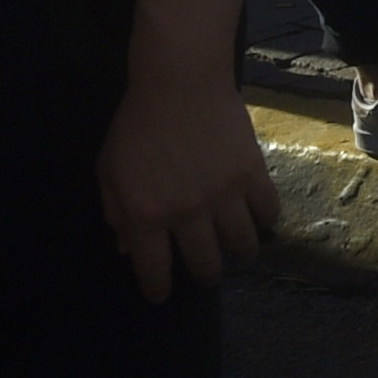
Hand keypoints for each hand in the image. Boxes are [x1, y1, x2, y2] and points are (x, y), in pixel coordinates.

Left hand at [97, 63, 282, 299]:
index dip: (157, 289)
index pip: (154, 270)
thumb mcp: (109, 171)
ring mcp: (223, 195)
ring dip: (241, 254)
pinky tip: (260, 220)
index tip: (161, 295)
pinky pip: (268, 211)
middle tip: (206, 272)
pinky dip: (266, 222)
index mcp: (146, 214)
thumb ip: (116, 212)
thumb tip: (127, 249)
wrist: (179, 82)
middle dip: (205, 276)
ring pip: (242, 244)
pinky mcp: (252, 174)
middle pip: (205, 263)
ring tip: (239, 252)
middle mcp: (186, 212)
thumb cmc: (137, 125)